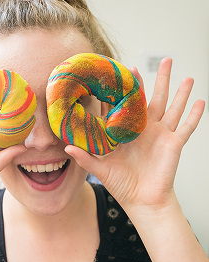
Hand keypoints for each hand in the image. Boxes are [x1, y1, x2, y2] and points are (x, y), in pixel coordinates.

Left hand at [65, 58, 204, 216]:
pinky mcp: (174, 144)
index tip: (122, 71)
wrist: (141, 200)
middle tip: (163, 60)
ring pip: (173, 107)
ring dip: (180, 92)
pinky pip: (187, 127)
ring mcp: (161, 135)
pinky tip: (201, 100)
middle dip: (158, 79)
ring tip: (186, 75)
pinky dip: (195, 115)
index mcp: (127, 131)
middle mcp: (145, 129)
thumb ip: (85, 157)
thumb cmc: (121, 185)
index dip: (125, 89)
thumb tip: (66, 146)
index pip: (126, 104)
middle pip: (153, 98)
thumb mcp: (101, 169)